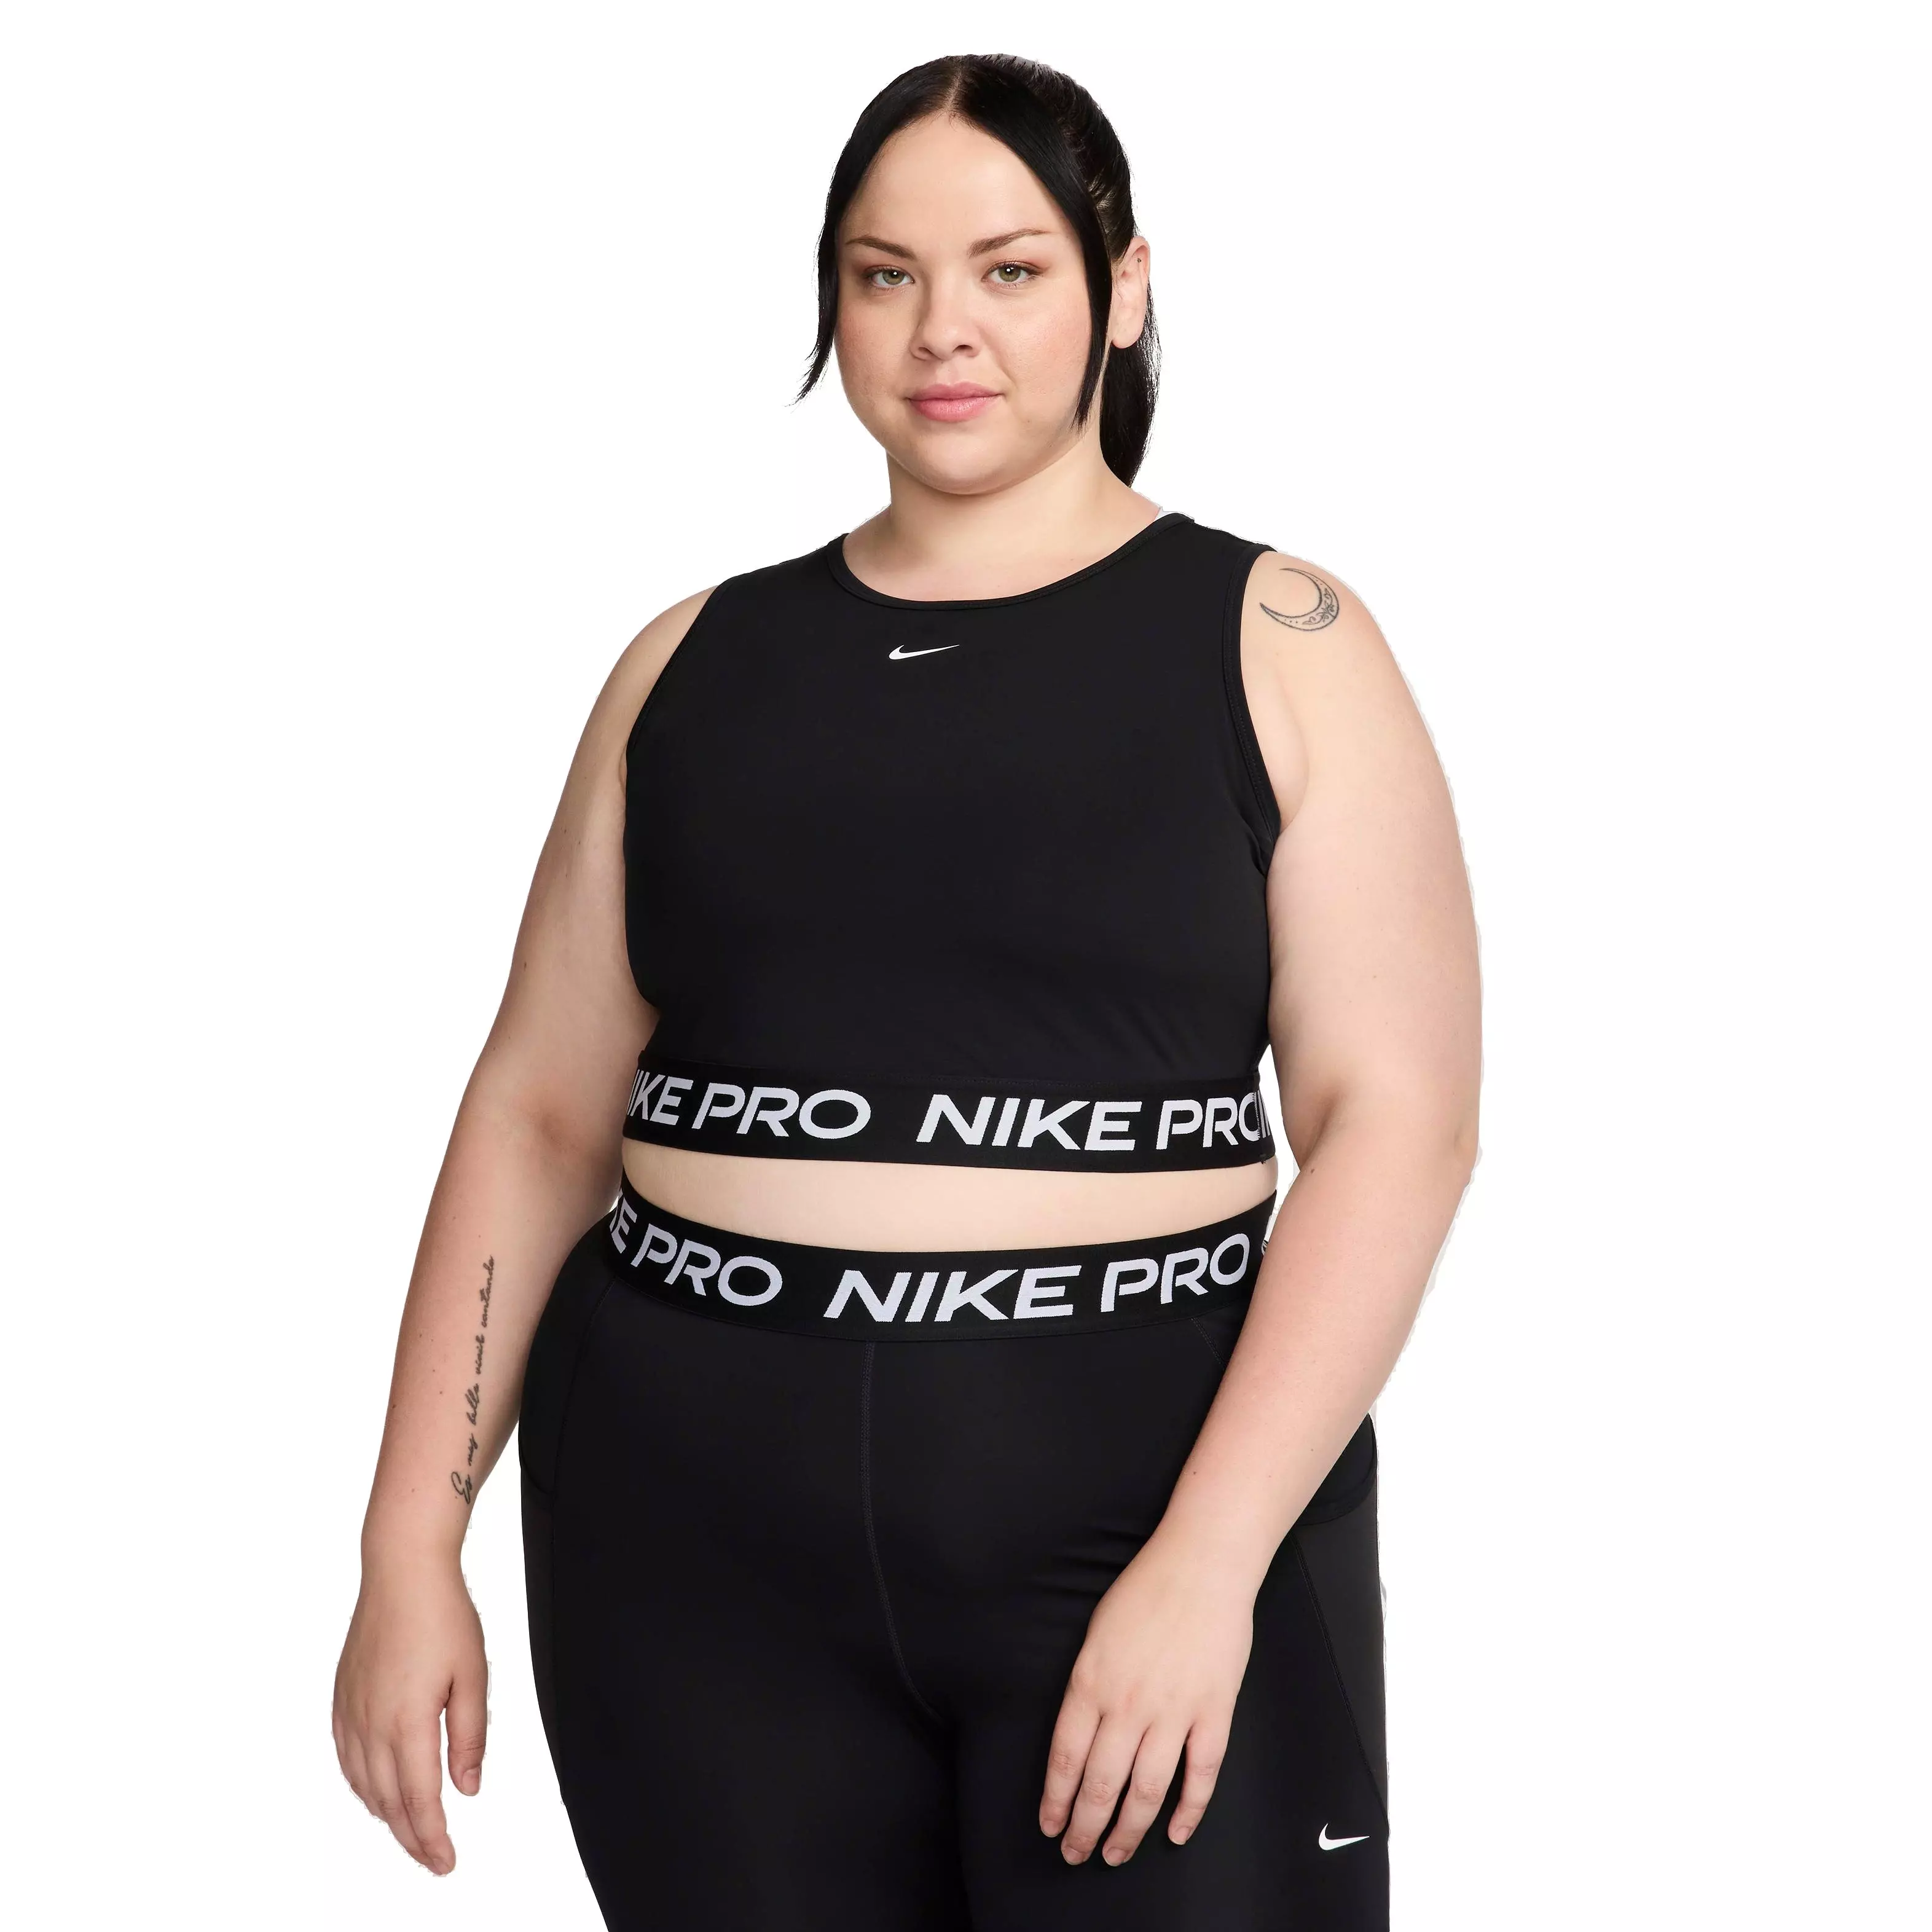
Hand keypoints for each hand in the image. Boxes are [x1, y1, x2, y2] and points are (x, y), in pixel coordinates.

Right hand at [332, 1553, 488, 1874]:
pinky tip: (375, 1791)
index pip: (420, 1801)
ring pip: (364, 1785)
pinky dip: (362, 1785)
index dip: (432, 1839)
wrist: (402, 1571)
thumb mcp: (473, 1675)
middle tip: (434, 1859)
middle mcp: (372, 1724)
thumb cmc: (442, 1614)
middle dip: (412, 1838)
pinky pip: (347, 1758)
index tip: (446, 1862)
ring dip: (386, 1815)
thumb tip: (467, 1788)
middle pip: (389, 1802)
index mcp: (408, 1722)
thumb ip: (470, 1737)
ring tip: (411, 1832)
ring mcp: (352, 1712)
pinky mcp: (342, 1698)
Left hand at [1038, 1528, 1255, 1865]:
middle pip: (1101, 1784)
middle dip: (1084, 1828)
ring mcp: (1173, 1712)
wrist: (1202, 1565)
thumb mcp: (1095, 1634)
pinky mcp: (1213, 1713)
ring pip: (1146, 1790)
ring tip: (1115, 1853)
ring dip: (1128, 1830)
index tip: (1050, 1827)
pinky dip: (1188, 1811)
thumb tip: (1082, 1733)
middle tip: (1075, 1854)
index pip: (1065, 1759)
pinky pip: (1200, 1776)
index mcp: (1091, 1683)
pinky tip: (1174, 1833)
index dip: (1056, 1801)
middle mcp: (1128, 1705)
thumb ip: (1087, 1686)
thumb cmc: (1145, 1590)